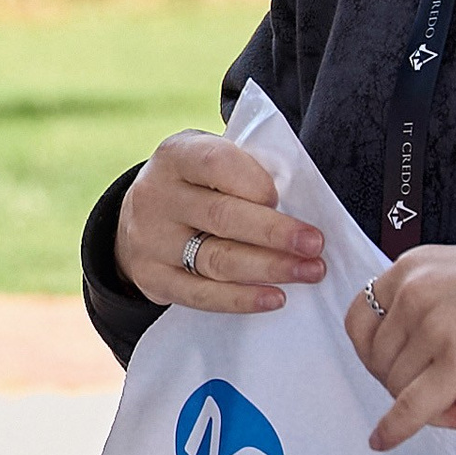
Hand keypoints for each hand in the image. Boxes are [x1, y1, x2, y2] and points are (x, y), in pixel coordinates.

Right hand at [114, 130, 325, 310]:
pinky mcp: (152, 278)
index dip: (254, 182)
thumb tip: (299, 203)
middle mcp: (156, 196)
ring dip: (269, 268)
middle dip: (275, 233)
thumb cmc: (196, 184)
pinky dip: (241, 299)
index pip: (216, 164)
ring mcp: (150, 240)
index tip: (282, 198)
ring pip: (216, 259)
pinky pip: (200, 295)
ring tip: (309, 271)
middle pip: (222, 216)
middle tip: (315, 245)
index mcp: (175, 156)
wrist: (140, 217)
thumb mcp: (209, 159)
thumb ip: (244, 170)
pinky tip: (274, 298)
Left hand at [347, 241, 455, 448]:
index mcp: (411, 268)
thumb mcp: (455, 271)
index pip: (360, 319)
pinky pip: (411, 407)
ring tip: (454, 404)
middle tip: (430, 392)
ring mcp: (435, 327)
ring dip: (419, 405)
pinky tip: (386, 439)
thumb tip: (407, 353)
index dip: (369, 352)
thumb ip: (424, 300)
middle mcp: (415, 294)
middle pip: (379, 359)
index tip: (382, 367)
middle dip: (400, 383)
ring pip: (397, 386)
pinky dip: (396, 429)